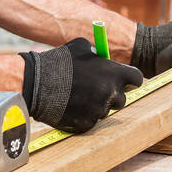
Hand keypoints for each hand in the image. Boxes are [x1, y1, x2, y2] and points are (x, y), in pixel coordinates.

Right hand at [20, 38, 143, 132]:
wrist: (35, 83)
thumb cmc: (58, 62)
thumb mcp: (81, 47)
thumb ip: (98, 54)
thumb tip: (104, 58)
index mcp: (113, 73)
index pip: (136, 79)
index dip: (130, 79)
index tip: (124, 80)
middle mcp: (110, 94)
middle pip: (122, 99)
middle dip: (112, 95)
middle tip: (97, 90)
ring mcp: (99, 111)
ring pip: (104, 111)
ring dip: (95, 105)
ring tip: (76, 95)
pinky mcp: (86, 124)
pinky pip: (90, 121)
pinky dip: (82, 115)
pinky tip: (69, 105)